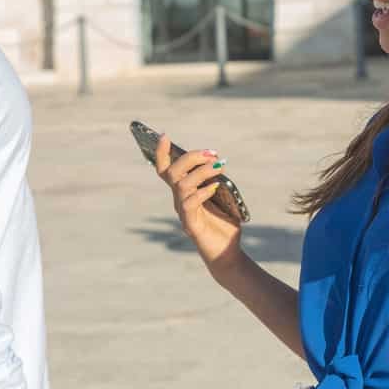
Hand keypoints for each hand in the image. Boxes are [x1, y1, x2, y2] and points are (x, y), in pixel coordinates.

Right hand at [154, 135, 243, 273]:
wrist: (227, 253)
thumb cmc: (224, 224)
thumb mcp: (222, 197)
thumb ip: (216, 180)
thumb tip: (216, 162)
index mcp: (184, 192)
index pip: (166, 170)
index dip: (161, 153)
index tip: (164, 136)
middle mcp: (179, 201)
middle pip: (172, 173)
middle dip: (191, 158)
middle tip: (212, 154)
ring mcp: (183, 213)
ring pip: (182, 185)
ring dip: (200, 172)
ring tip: (219, 167)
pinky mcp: (191, 225)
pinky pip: (189, 204)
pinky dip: (202, 192)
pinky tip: (216, 187)